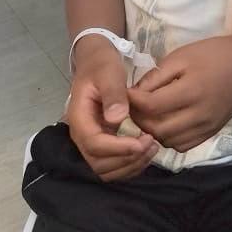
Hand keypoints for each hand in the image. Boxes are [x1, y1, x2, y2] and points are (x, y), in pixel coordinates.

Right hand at [67, 36, 158, 181]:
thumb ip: (113, 94)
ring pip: (106, 169)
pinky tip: (147, 150)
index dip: (118, 148)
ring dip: (130, 165)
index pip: (94, 144)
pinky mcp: (103, 143)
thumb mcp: (109, 72)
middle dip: (127, 159)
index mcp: (79, 118)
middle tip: (151, 143)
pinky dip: (131, 164)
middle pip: (99, 163)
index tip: (141, 142)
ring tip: (152, 147)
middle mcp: (82, 135)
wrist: (97, 62)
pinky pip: (113, 165)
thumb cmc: (102, 65)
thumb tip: (116, 119)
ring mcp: (92, 141)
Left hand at [128, 33, 231, 152]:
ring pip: (168, 141)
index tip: (126, 92)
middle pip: (157, 128)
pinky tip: (165, 123)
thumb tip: (134, 94)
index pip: (151, 106)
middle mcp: (200, 115)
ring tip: (148, 114)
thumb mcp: (181, 56)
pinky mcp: (211, 133)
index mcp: (192, 91)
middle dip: (138, 118)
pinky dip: (168, 138)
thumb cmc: (213, 55)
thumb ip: (156, 76)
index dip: (132, 101)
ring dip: (152, 130)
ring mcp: (206, 128)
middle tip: (133, 105)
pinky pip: (182, 146)